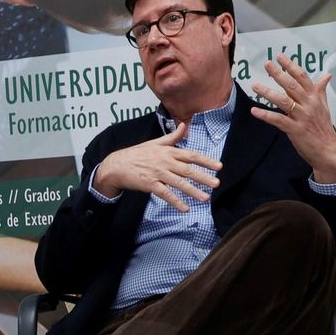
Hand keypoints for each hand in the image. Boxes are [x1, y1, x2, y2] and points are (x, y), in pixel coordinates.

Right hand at [92, 120, 221, 212]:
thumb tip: (184, 126)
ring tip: (206, 198)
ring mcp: (157, 174)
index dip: (206, 160)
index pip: (191, 155)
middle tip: (217, 183)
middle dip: (203, 177)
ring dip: (193, 191)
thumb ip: (172, 137)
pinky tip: (185, 208)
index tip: (219, 166)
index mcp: (168, 151)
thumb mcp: (154, 143)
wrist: (116, 165)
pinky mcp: (150, 185)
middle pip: (188, 170)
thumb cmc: (136, 154)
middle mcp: (165, 162)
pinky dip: (176, 202)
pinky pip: (165, 194)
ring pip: (179, 183)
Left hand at [250, 54, 335, 182]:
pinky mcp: (295, 130)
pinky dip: (266, 115)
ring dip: (268, 92)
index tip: (281, 57)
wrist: (329, 151)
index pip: (303, 78)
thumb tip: (327, 75)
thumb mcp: (324, 107)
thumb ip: (321, 90)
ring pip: (283, 101)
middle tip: (267, 64)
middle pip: (292, 86)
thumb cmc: (323, 128)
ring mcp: (302, 117)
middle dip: (279, 74)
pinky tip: (254, 111)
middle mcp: (309, 105)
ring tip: (255, 86)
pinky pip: (278, 120)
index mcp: (315, 98)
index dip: (291, 66)